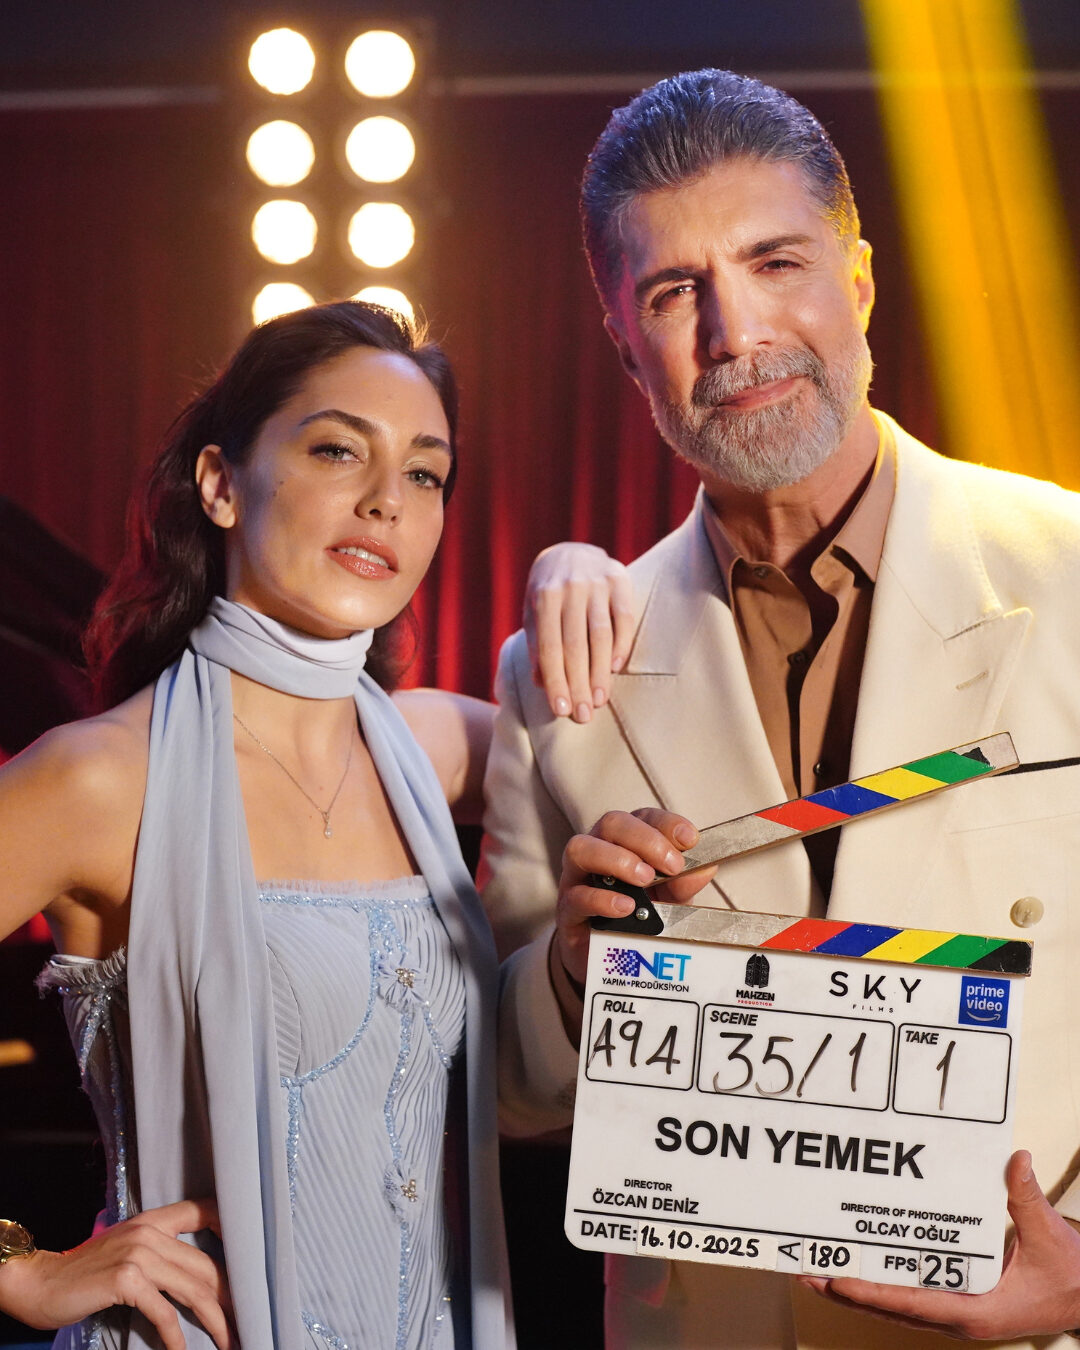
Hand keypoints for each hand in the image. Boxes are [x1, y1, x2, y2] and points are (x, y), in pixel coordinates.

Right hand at [0, 1199, 233, 1349]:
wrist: (40, 1283)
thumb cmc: (84, 1272)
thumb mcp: (125, 1250)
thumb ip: (158, 1253)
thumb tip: (194, 1277)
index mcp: (152, 1220)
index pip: (202, 1210)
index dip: (232, 1228)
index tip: (252, 1258)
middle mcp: (150, 1232)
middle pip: (206, 1264)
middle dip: (230, 1295)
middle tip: (247, 1319)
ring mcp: (139, 1254)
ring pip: (193, 1288)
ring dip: (215, 1319)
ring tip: (229, 1339)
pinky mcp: (126, 1280)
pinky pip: (163, 1311)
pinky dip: (176, 1335)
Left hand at [523, 542, 634, 722]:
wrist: (570, 552)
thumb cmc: (547, 593)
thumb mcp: (533, 614)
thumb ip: (536, 645)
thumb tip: (542, 684)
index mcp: (544, 595)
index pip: (549, 647)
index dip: (555, 680)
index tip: (561, 710)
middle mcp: (570, 587)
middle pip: (575, 645)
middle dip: (578, 684)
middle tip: (583, 716)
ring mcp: (597, 582)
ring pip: (600, 635)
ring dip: (600, 672)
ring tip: (599, 701)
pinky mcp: (621, 579)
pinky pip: (624, 618)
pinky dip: (620, 645)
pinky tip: (614, 668)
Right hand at [555, 808, 716, 986]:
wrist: (609, 958)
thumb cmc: (639, 918)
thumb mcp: (670, 899)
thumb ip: (683, 884)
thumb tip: (705, 869)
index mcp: (626, 841)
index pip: (643, 817)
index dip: (666, 823)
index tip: (689, 839)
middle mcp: (598, 850)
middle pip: (612, 823)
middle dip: (645, 840)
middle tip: (672, 866)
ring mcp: (578, 878)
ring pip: (581, 848)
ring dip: (617, 859)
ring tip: (644, 880)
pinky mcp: (567, 909)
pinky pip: (576, 896)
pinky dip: (602, 899)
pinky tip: (626, 907)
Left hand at [798, 1151, 1079, 1338]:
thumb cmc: (1069, 1276)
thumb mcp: (1048, 1237)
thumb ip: (1026, 1198)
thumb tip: (1014, 1160)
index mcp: (975, 1312)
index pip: (911, 1304)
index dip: (870, 1293)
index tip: (835, 1282)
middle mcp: (956, 1317)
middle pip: (889, 1307)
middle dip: (846, 1291)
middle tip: (804, 1271)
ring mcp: (952, 1312)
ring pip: (893, 1304)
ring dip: (855, 1289)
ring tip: (814, 1269)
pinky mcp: (954, 1301)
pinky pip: (906, 1294)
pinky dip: (877, 1283)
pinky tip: (853, 1266)